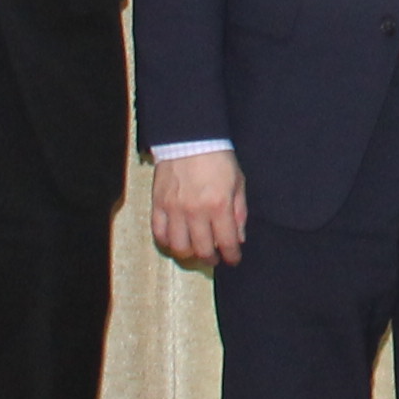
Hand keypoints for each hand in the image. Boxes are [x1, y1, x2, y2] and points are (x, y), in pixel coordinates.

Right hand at [150, 151, 247, 267]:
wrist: (190, 139)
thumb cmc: (218, 159)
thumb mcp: (238, 182)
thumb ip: (239, 212)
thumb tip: (239, 238)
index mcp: (219, 205)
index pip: (227, 242)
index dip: (232, 255)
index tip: (233, 259)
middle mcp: (196, 211)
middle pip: (202, 249)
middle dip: (212, 259)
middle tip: (215, 258)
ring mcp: (174, 209)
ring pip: (179, 247)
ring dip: (189, 254)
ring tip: (196, 252)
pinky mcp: (158, 205)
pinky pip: (159, 233)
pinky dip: (167, 243)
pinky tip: (176, 242)